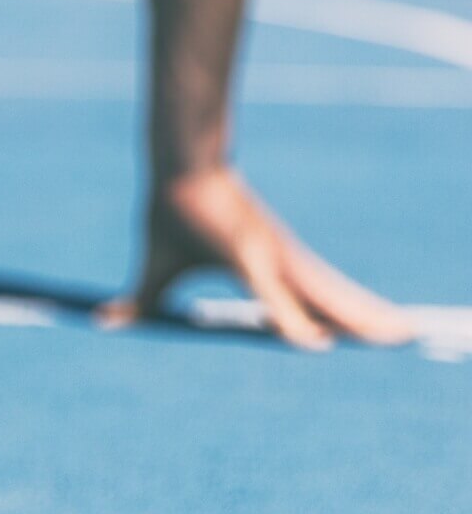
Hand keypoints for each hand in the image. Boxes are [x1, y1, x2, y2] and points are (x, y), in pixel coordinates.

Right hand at [98, 167, 413, 349]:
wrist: (175, 167)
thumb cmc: (171, 213)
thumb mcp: (157, 274)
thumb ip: (144, 303)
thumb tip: (106, 322)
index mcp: (265, 267)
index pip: (312, 298)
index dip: (343, 316)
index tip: (374, 333)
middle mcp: (279, 262)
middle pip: (332, 299)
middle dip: (370, 320)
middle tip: (408, 336)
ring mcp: (271, 258)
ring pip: (322, 300)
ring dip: (359, 322)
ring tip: (399, 336)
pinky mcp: (250, 256)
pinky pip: (273, 299)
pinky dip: (293, 322)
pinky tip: (317, 346)